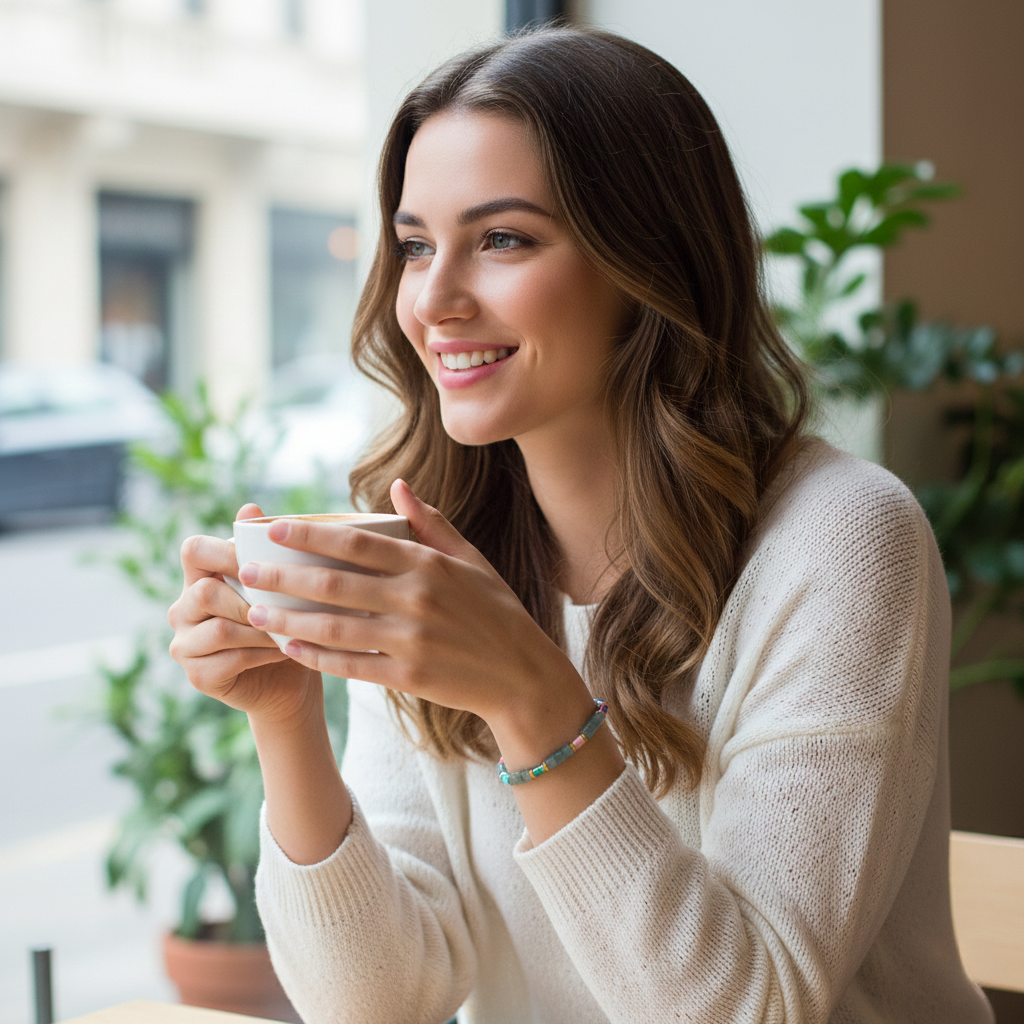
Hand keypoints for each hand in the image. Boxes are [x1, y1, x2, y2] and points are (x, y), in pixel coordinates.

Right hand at [168, 503, 321, 723]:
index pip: (193, 549)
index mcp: (199, 578)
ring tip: (292, 628)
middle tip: (285, 604)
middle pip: (205, 591)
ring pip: (219, 628)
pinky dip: (264, 653)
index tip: (262, 563)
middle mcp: (183, 609)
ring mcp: (185, 644)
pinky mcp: (198, 676)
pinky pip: (229, 658)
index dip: (226, 552)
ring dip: (263, 628)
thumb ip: (263, 549)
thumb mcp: (280, 584)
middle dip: (251, 598)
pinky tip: (286, 650)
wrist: (291, 679)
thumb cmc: (285, 622)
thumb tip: (250, 506)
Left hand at [237, 481, 589, 730]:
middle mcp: (415, 599)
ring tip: (255, 613)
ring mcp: (410, 640)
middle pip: (333, 584)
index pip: (356, 543)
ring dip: (287, 620)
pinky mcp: (407, 677)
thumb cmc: (496, 611)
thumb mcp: (472, 560)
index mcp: (428, 564)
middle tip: (246, 572)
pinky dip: (314, 657)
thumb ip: (432, 524)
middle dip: (282, 577)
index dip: (310, 535)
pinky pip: (349, 665)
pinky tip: (288, 649)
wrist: (523, 675)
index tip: (273, 530)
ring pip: (332, 628)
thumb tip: (398, 487)